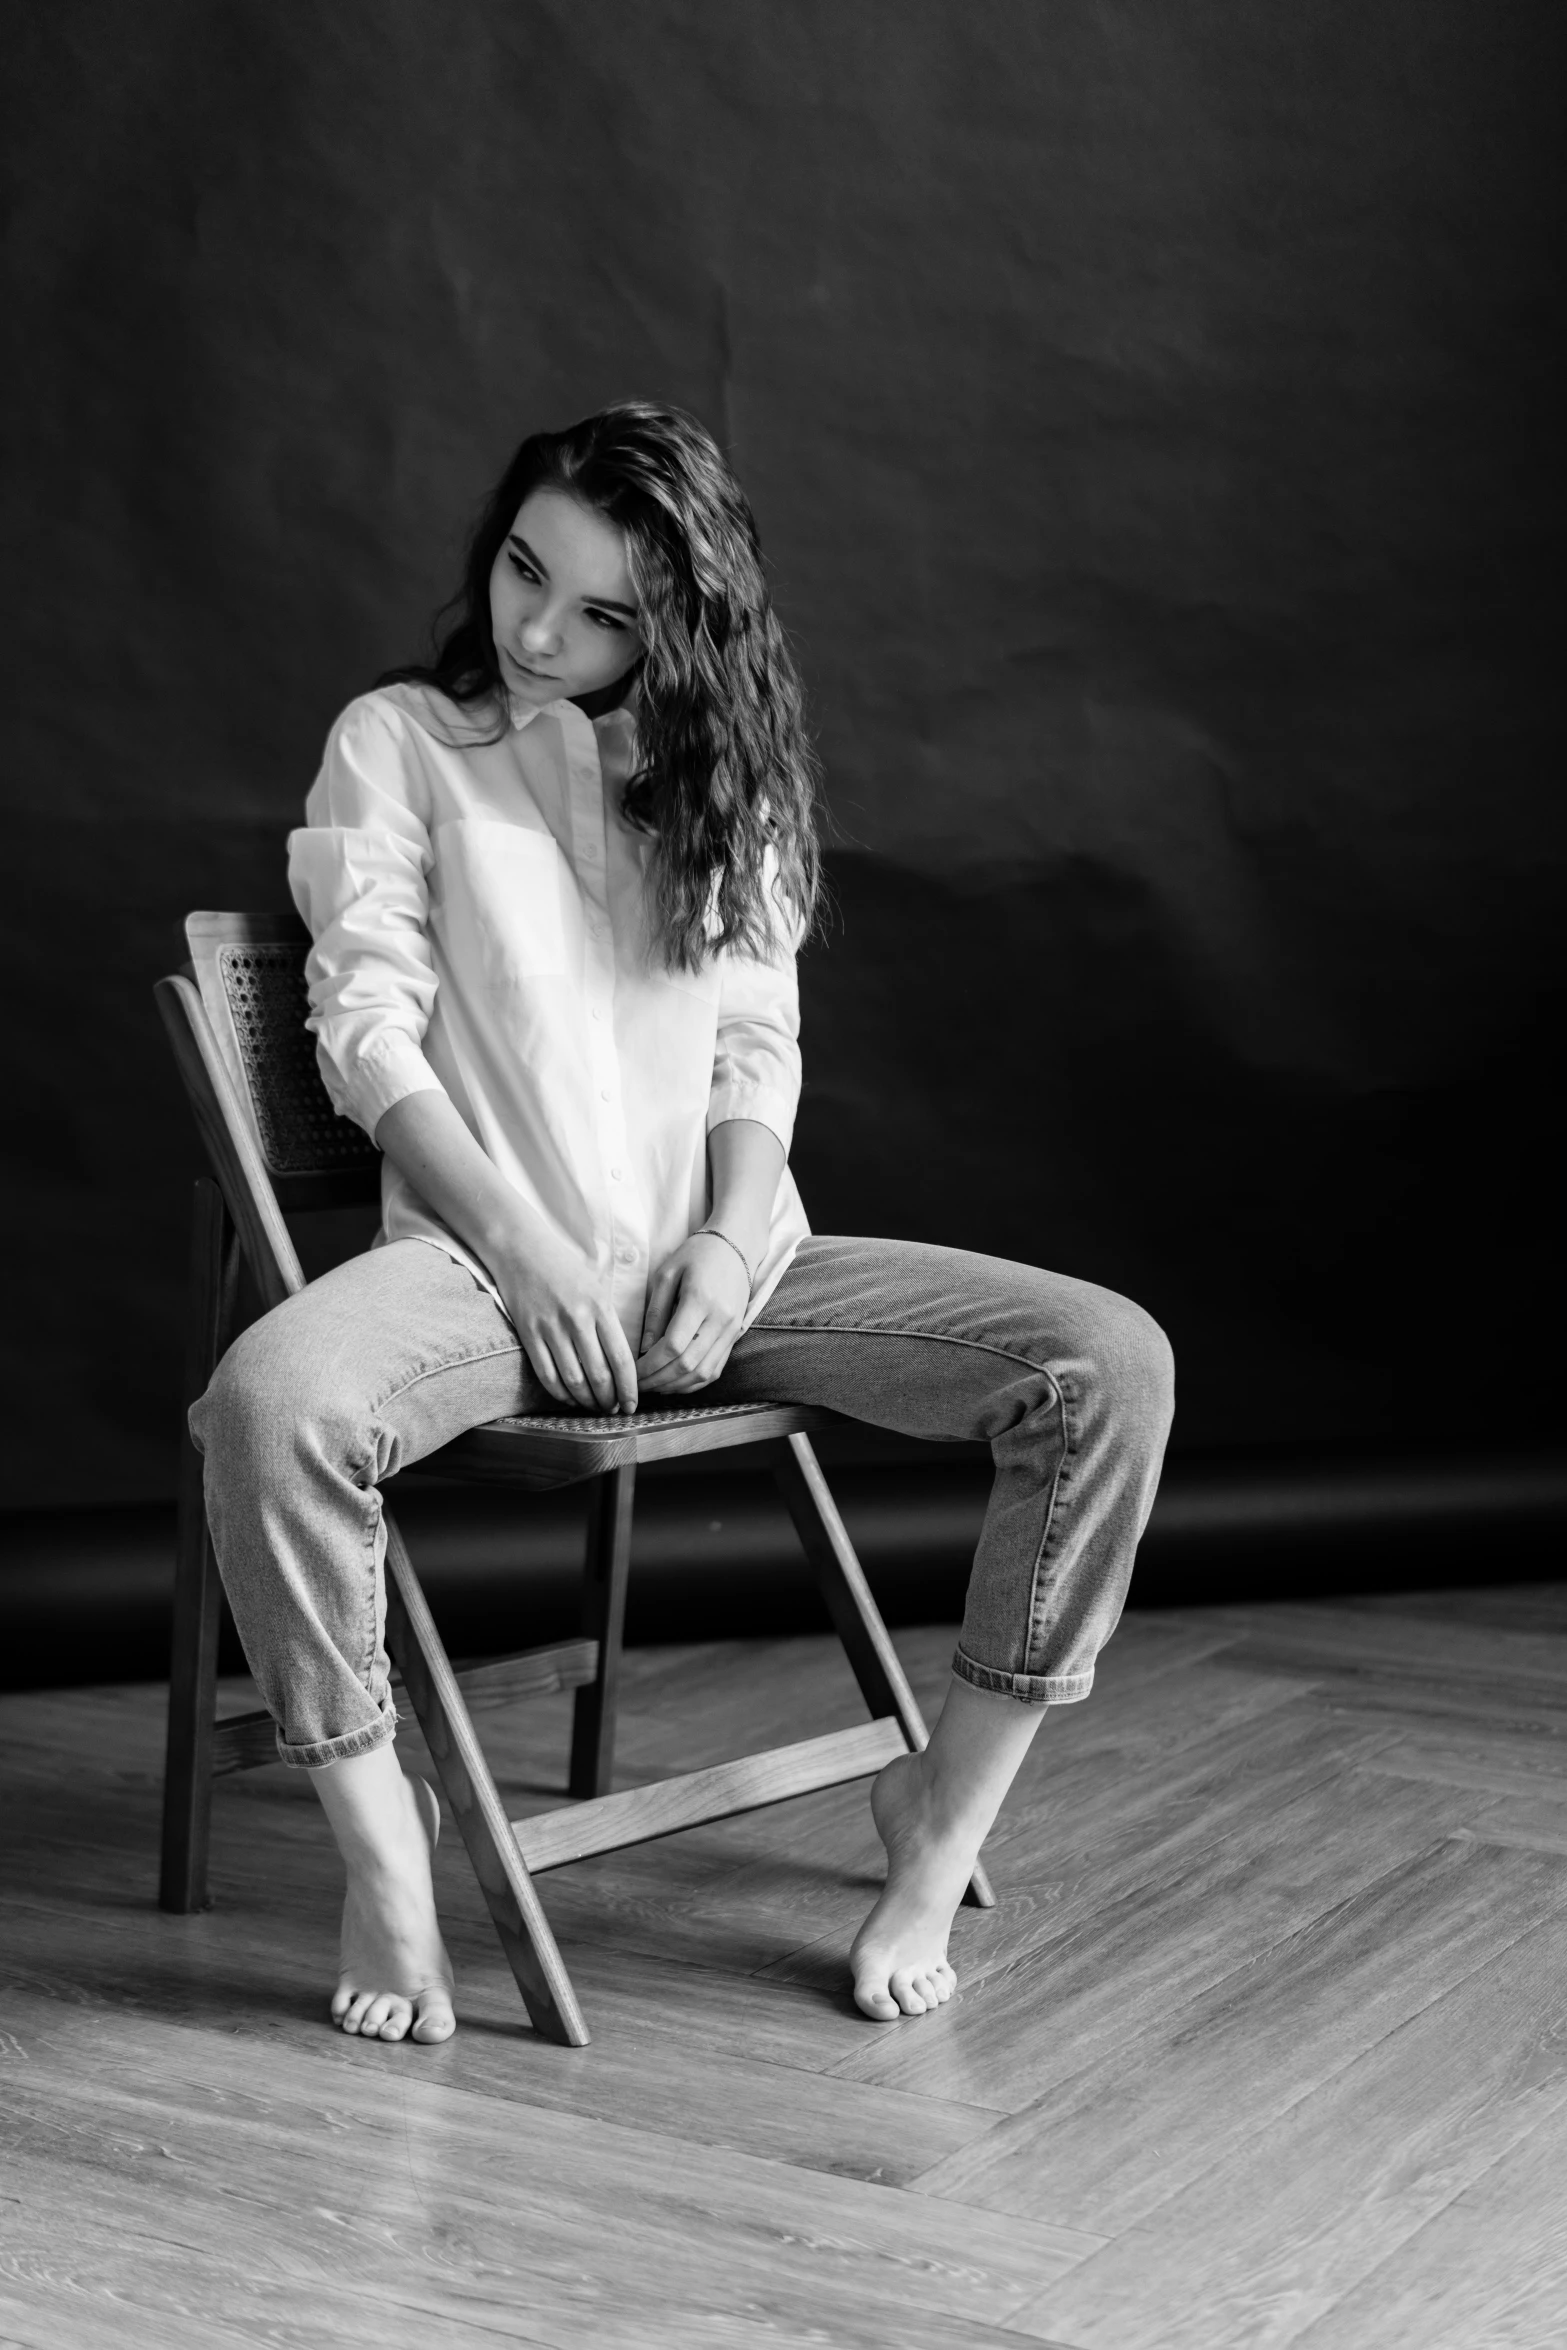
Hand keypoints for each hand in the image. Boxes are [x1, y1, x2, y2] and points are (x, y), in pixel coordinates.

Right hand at [488, 1222, 638, 1414]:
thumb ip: (608, 1320)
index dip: (630, 1388)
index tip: (633, 1404)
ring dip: (586, 1401)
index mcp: (600, 1307)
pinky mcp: (528, 1333)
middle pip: (600, 1375)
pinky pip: (546, 1374)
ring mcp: (551, 1328)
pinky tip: (569, 1398)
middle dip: (609, 1400)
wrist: (521, 1248)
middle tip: (614, 1409)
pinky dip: (560, 1393)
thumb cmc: (563, 1267)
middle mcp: (578, 1319)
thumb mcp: (596, 1286)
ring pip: (574, 1380)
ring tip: (594, 1407)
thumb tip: (621, 1360)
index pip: (622, 1358)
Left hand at [635, 1231, 750, 1394]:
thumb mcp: (667, 1273)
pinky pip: (715, 1369)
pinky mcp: (735, 1336)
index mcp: (700, 1301)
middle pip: (687, 1365)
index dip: (651, 1366)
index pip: (674, 1346)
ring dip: (676, 1386)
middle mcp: (720, 1320)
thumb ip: (655, 1311)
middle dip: (659, 1380)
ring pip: (703, 1372)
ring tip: (654, 1386)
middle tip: (638, 1385)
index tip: (633, 1371)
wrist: (736, 1246)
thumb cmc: (697, 1254)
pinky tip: (675, 1383)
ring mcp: (731, 1330)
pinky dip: (694, 1382)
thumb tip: (645, 1349)